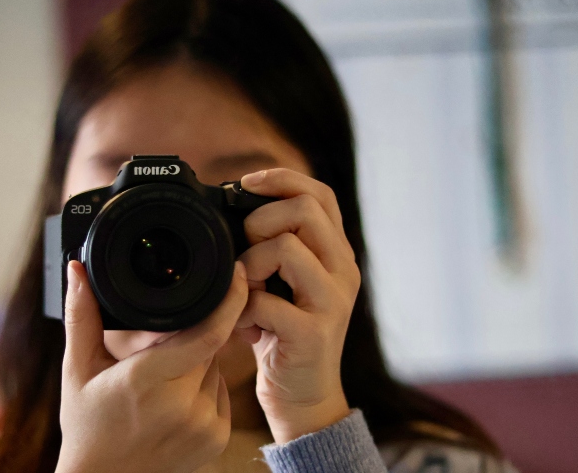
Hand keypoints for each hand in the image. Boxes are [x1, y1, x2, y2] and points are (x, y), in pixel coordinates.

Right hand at [55, 260, 247, 472]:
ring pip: (217, 368)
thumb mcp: (78, 370)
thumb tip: (77, 270)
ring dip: (198, 363)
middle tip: (157, 353)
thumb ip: (81, 316)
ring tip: (161, 384)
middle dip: (190, 336)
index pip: (207, 334)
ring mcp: (203, 425)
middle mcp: (182, 405)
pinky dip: (205, 387)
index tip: (236, 275)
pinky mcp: (217, 439)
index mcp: (148, 380)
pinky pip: (222, 392)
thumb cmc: (87, 425)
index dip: (228, 301)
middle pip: (209, 346)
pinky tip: (175, 401)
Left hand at [236, 168, 359, 443]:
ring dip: (250, 264)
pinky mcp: (314, 333)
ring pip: (287, 248)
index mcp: (336, 253)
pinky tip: (243, 325)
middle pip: (306, 209)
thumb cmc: (284, 336)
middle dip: (261, 220)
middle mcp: (344, 271)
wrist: (304, 399)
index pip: (320, 194)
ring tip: (245, 290)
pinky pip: (266, 302)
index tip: (245, 183)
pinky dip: (243, 309)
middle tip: (246, 250)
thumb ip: (272, 248)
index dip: (282, 179)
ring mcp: (333, 302)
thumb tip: (233, 210)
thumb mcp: (284, 284)